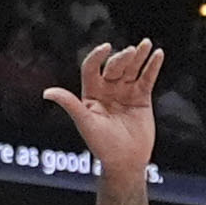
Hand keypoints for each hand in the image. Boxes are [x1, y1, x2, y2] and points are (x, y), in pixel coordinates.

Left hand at [46, 40, 163, 172]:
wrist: (126, 161)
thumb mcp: (85, 122)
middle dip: (122, 58)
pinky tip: (158, 54)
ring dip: (139, 56)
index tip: (106, 48)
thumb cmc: (102, 145)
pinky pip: (147, 78)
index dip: (97, 57)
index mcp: (91, 93)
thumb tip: (47, 92)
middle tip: (131, 51)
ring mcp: (126, 92)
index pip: (91, 68)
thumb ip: (69, 104)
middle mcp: (108, 89)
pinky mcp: (142, 97)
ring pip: (132, 69)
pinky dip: (153, 66)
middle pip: (114, 67)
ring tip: (146, 43)